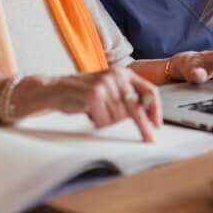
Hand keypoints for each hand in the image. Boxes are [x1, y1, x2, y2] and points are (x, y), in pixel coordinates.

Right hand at [18, 67, 162, 141]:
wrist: (55, 89)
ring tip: (96, 111)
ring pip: (118, 117)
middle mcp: (117, 76)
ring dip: (107, 120)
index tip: (157, 124)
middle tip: (149, 139)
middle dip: (143, 126)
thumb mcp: (109, 90)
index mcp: (124, 73)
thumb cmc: (83, 92)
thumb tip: (147, 115)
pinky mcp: (94, 94)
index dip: (155, 109)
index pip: (149, 91)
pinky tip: (89, 112)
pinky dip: (97, 122)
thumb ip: (126, 97)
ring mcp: (105, 84)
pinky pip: (104, 120)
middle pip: (137, 108)